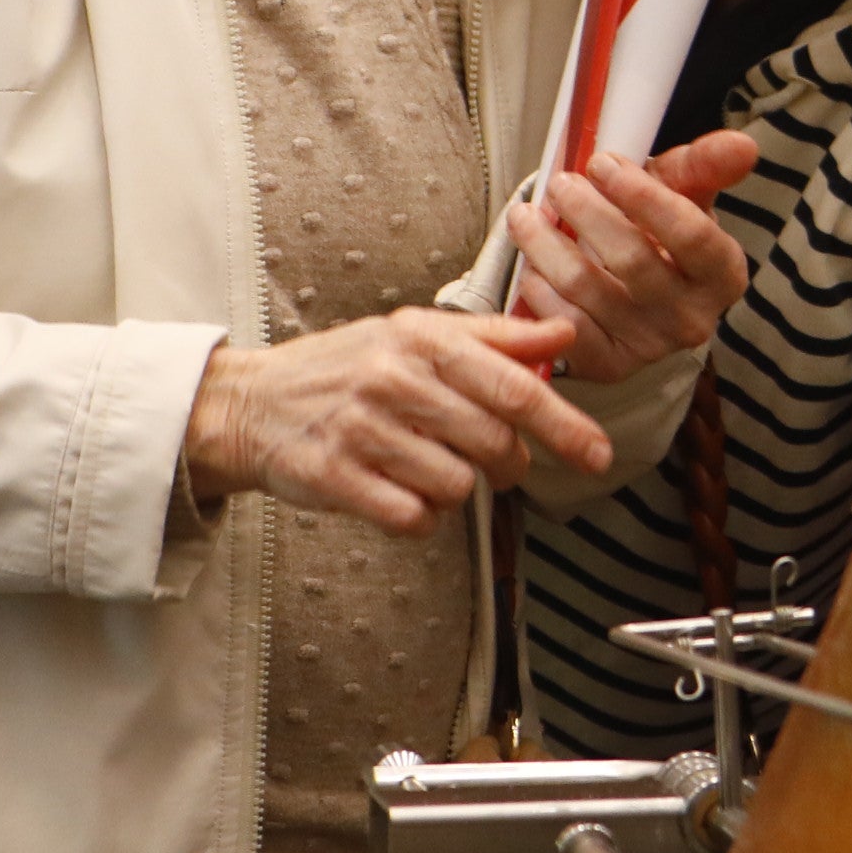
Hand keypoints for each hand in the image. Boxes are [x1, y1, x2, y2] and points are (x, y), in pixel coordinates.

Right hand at [185, 307, 611, 533]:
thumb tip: (565, 336)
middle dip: (510, 466)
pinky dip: (418, 516)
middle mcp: (393, 379)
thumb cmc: (346, 368)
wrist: (251, 403)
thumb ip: (496, 339)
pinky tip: (399, 491)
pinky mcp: (335, 477)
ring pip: (456, 486)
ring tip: (429, 468)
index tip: (599, 455)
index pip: (513, 388)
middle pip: (493, 444)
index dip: (565, 426)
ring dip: (457, 490)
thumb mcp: (417, 335)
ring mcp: (361, 430)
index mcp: (421, 339)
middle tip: (498, 464)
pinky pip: (412, 517)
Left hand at [498, 128, 756, 380]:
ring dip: (546, 244)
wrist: (632, 285)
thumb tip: (743, 146)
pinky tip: (532, 263)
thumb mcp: (683, 191)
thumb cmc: (657, 228)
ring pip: (587, 288)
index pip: (690, 235)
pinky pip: (562, 323)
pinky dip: (539, 289)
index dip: (642, 196)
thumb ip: (707, 165)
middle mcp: (693, 319)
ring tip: (527, 214)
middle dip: (587, 213)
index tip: (601, 162)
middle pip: (633, 260)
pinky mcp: (607, 364)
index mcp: (723, 274)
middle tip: (560, 184)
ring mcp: (649, 346)